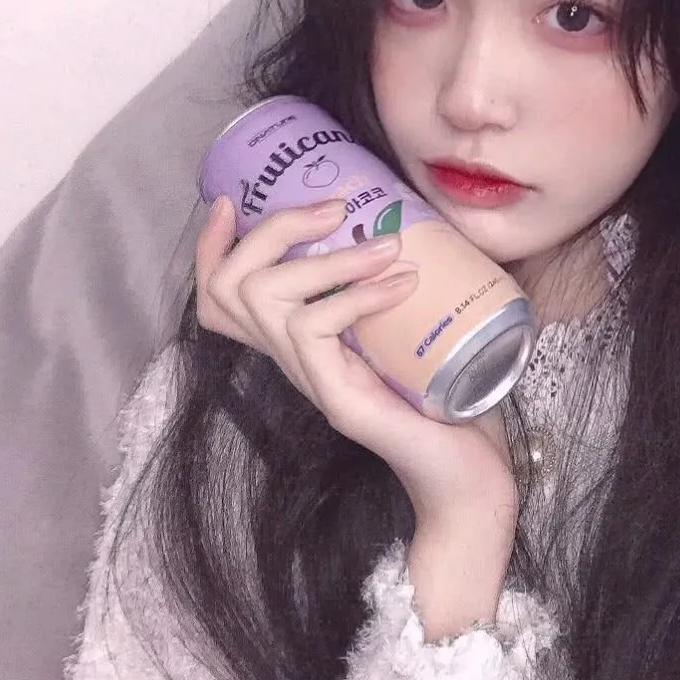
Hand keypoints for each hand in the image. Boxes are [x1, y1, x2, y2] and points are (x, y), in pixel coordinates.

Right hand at [196, 196, 517, 630]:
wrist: (467, 476)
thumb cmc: (445, 398)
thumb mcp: (406, 330)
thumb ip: (390, 288)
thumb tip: (409, 223)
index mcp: (300, 343)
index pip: (224, 298)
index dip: (212, 248)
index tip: (227, 202)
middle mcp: (292, 360)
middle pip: (229, 287)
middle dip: (271, 230)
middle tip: (334, 208)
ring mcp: (310, 381)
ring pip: (267, 298)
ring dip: (330, 258)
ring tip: (388, 245)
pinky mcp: (335, 399)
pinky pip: (315, 329)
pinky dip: (357, 294)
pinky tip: (403, 283)